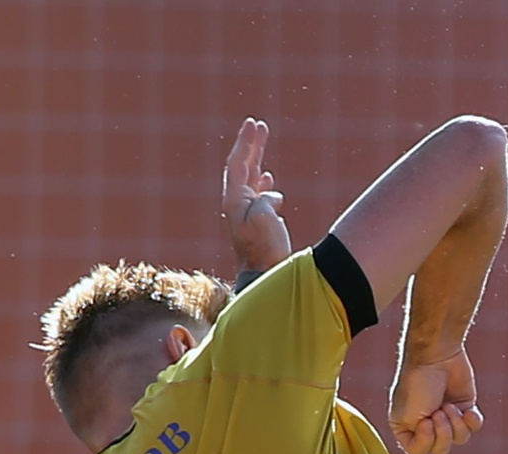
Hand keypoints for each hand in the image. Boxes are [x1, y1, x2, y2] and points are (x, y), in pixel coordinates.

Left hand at [223, 118, 292, 274]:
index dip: (246, 142)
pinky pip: (260, 199)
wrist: (265, 277)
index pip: (238, 163)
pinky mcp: (258, 227)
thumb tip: (272, 198)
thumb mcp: (264, 219)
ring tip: (263, 148)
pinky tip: (271, 184)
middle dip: (251, 146)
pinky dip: (265, 187)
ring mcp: (247, 216)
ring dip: (257, 163)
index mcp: (235, 200)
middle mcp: (238, 205)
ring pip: (251, 182)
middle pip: (242, 168)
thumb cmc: (264, 249)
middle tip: (258, 126)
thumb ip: (265, 200)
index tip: (254, 124)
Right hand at [391, 346, 482, 453]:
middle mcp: (425, 424)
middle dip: (443, 432)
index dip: (426, 440)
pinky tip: (469, 411)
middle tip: (439, 411)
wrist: (436, 356)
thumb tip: (433, 448)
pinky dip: (473, 421)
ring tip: (449, 405)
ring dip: (456, 423)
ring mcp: (447, 417)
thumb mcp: (407, 415)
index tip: (425, 421)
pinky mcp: (465, 408)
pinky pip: (474, 427)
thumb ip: (416, 438)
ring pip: (460, 439)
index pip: (418, 452)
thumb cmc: (417, 383)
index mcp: (406, 426)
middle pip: (441, 450)